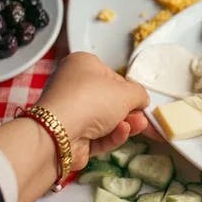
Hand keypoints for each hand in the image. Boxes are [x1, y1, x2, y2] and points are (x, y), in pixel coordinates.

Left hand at [36, 52, 149, 169]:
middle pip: (109, 100)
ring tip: (139, 126)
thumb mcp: (127, 92)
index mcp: (82, 65)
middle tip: (142, 117)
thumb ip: (140, 94)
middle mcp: (73, 86)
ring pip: (105, 120)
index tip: (140, 100)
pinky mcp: (71, 136)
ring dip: (125, 124)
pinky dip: (112, 135)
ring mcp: (71, 113)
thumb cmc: (90, 101)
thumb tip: (141, 100)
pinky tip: (122, 132)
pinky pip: (97, 135)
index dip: (128, 90)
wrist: (59, 134)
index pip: (112, 77)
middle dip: (129, 111)